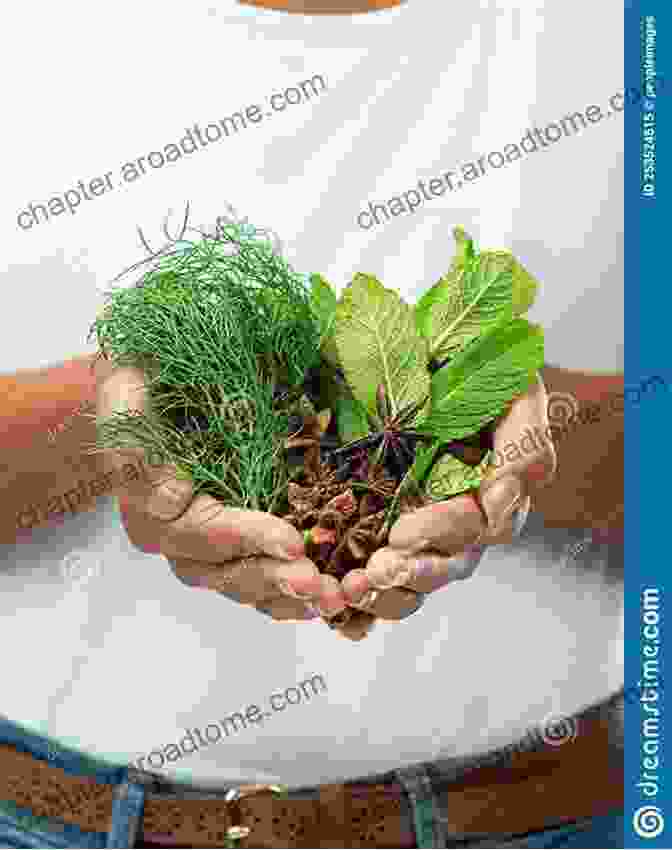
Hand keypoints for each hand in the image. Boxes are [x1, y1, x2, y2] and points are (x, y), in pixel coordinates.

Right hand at [98, 366, 348, 621]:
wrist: (152, 395)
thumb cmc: (144, 385)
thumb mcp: (127, 388)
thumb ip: (132, 427)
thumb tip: (169, 498)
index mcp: (146, 502)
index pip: (197, 529)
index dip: (245, 538)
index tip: (292, 541)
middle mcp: (171, 537)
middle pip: (219, 570)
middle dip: (271, 576)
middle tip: (315, 580)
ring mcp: (199, 550)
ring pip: (240, 584)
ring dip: (286, 595)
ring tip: (331, 597)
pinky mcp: (227, 551)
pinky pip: (254, 586)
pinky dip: (289, 597)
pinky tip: (325, 601)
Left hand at [337, 373, 555, 639]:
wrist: (443, 354)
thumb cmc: (482, 370)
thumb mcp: (514, 392)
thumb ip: (523, 442)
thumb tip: (507, 499)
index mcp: (495, 491)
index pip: (476, 527)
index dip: (440, 534)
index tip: (401, 535)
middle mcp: (463, 518)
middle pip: (447, 564)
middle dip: (412, 574)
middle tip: (374, 574)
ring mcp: (426, 526)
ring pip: (417, 579)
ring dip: (386, 593)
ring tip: (350, 590)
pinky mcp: (386, 528)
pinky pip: (383, 574)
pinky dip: (364, 598)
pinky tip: (338, 604)